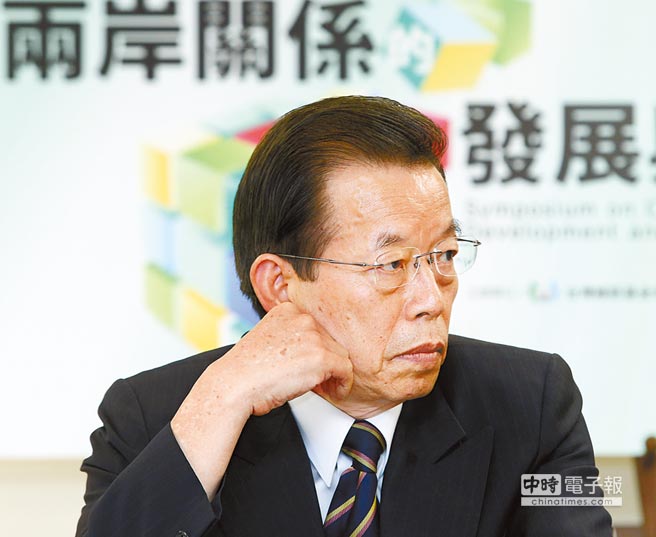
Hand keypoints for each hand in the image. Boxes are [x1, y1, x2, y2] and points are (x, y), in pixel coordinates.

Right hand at [216, 301, 353, 415]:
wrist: (234, 384)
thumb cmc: (244, 370)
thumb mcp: (265, 339)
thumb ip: (288, 337)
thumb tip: (306, 353)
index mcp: (287, 310)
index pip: (315, 328)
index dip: (315, 349)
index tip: (310, 365)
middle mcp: (302, 318)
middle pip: (329, 341)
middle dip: (326, 362)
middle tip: (319, 380)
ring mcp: (313, 336)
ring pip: (340, 355)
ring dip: (335, 373)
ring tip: (326, 387)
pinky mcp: (321, 358)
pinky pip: (346, 370)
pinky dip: (344, 383)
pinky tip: (335, 392)